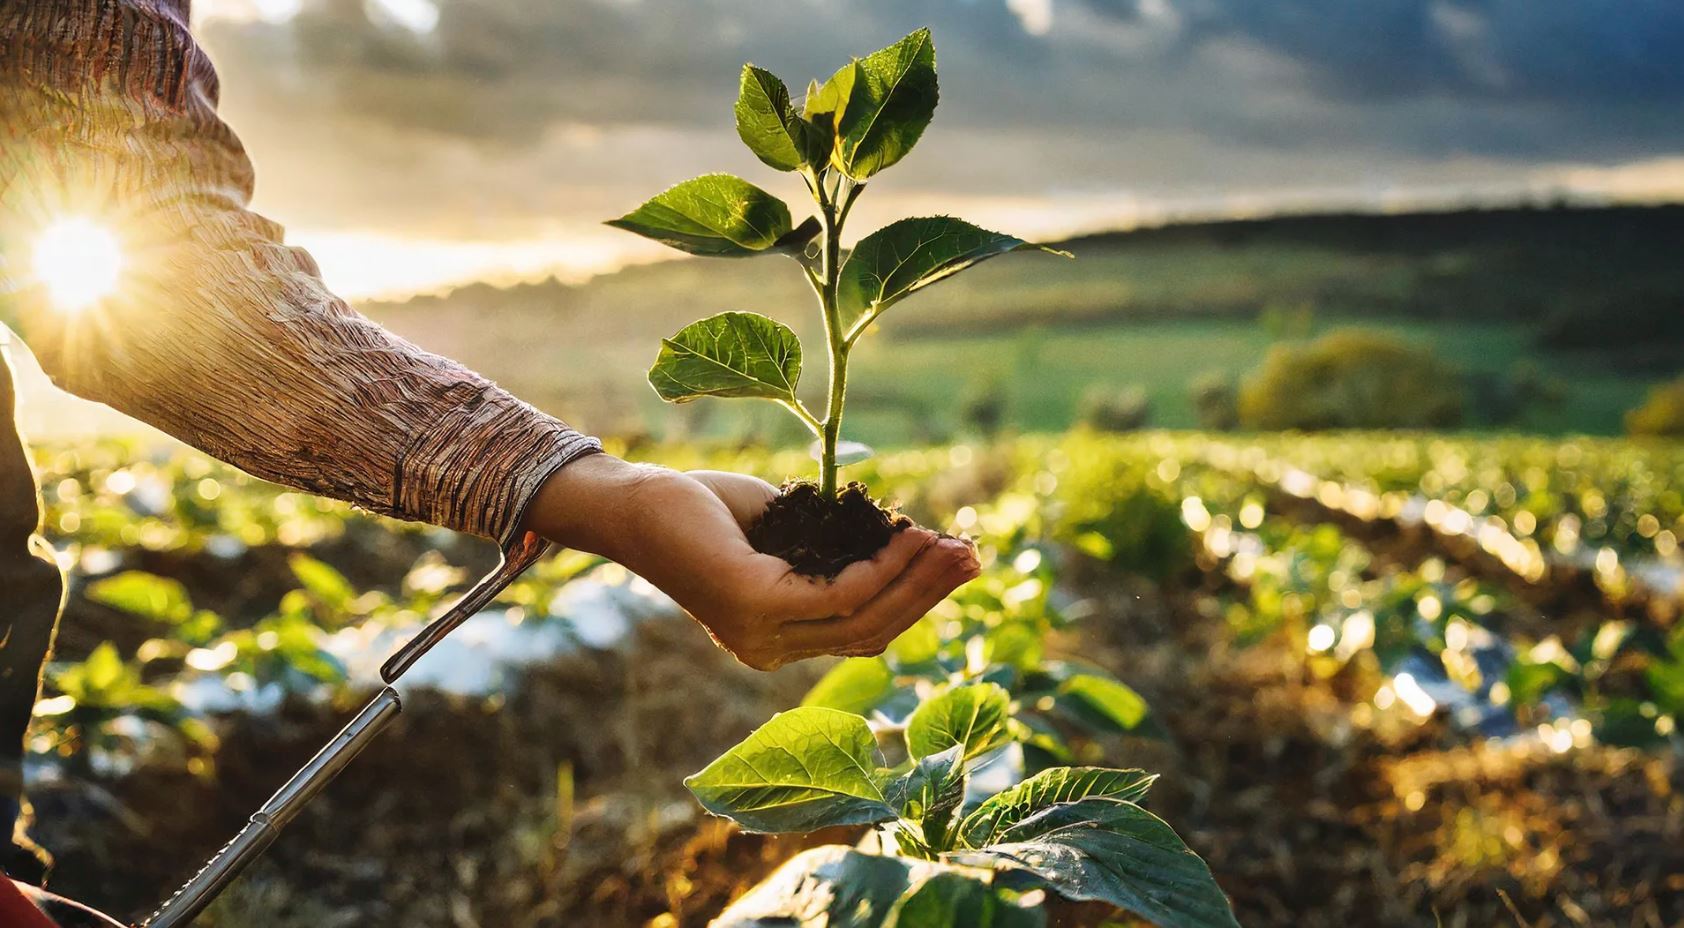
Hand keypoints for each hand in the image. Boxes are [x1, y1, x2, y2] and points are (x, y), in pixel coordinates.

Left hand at [522, 454, 978, 669]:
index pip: (863, 632)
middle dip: (930, 595)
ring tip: (952, 544)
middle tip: (973, 556)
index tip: (954, 562)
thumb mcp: (783, 530)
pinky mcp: (752, 607)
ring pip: (864, 619)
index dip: (915, 601)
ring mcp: (760, 635)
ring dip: (916, 581)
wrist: (631, 503)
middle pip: (874, 634)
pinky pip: (837, 595)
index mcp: (777, 639)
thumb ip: (833, 547)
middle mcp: (770, 649)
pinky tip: (903, 537)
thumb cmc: (700, 510)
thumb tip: (899, 539)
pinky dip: (879, 567)